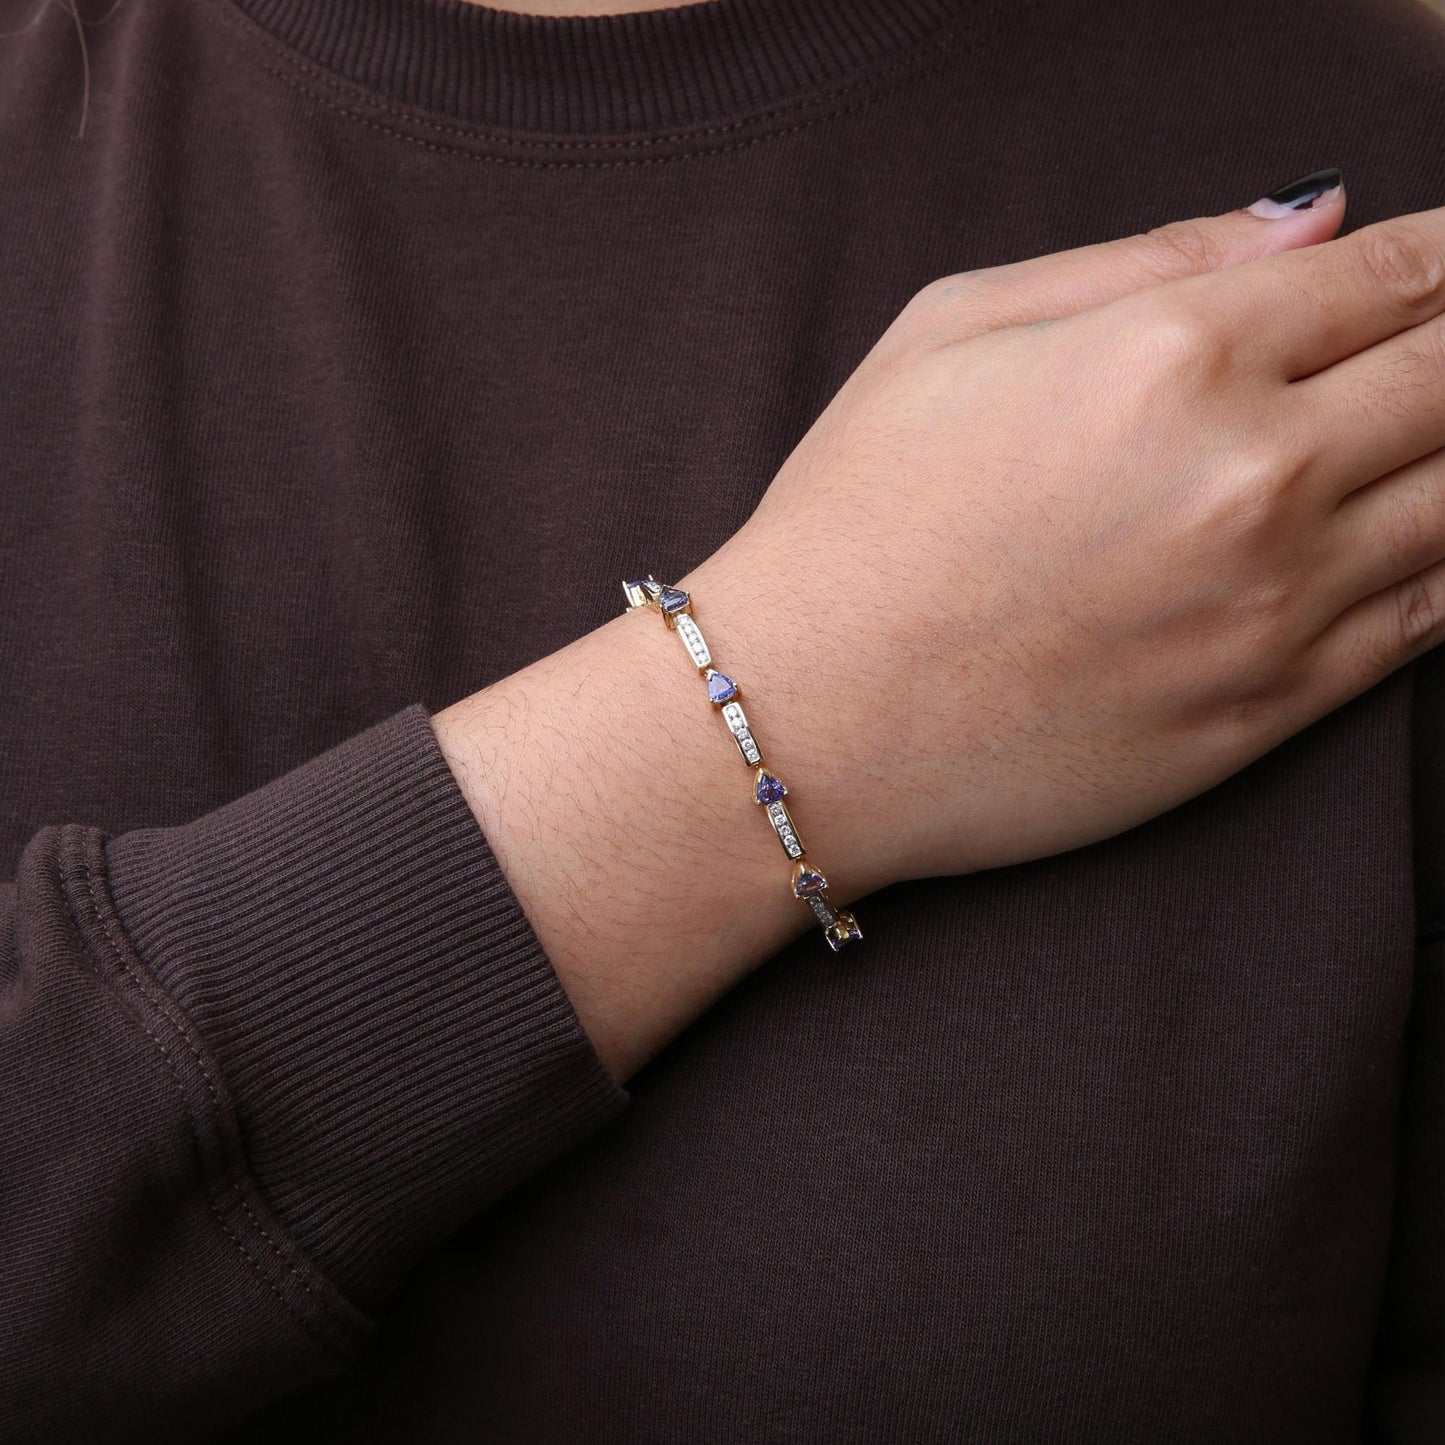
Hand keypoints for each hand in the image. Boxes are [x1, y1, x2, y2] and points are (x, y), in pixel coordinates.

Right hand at [440, 177, 1444, 1078]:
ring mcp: (1271, 603)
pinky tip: (1427, 539)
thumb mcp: (951, 328)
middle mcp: (1250, 473)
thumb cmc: (856, 518)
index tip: (1440, 268)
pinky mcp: (1266, 711)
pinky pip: (1429, 622)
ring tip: (1427, 443)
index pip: (1390, 272)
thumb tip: (1309, 222)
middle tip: (1443, 349)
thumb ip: (1146, 257)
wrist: (804, 719)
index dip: (1439, 258)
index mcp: (1173, 352)